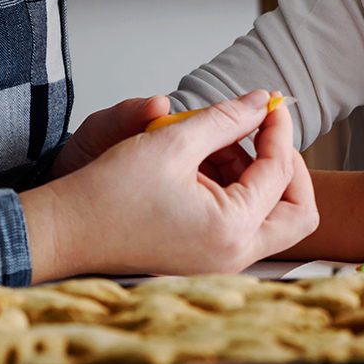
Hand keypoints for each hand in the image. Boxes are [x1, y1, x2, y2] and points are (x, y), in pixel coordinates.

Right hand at [21, 90, 318, 277]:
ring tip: (218, 139)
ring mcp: (220, 261)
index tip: (268, 102)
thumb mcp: (174, 141)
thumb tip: (262, 102)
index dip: (278, 128)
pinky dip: (235, 185)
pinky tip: (204, 159)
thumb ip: (228, 118)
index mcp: (230, 231)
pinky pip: (243, 220)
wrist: (66, 230)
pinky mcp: (206, 256)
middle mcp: (233, 256)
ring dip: (256, 171)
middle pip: (297, 212)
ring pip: (271, 215)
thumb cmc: (109, 193)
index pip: (280, 172)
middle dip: (286, 164)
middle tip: (265, 130)